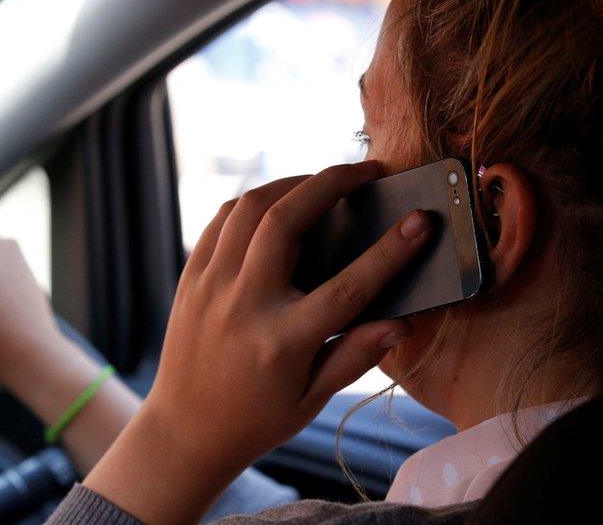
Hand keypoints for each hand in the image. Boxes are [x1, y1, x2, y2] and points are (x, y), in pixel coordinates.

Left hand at [84, 161, 430, 523]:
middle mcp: (244, 305)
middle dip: (332, 182)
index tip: (420, 221)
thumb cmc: (254, 421)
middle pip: (287, 220)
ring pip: (249, 209)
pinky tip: (277, 203)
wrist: (183, 432)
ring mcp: (211, 287)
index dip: (391, 251)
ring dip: (290, 183)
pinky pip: (220, 221)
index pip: (349, 286)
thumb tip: (400, 323)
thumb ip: (354, 357)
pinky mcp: (190, 279)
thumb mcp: (311, 400)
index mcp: (282, 342)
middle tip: (366, 171)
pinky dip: (252, 202)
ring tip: (322, 183)